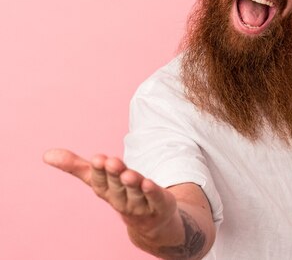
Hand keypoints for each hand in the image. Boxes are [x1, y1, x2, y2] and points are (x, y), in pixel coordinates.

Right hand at [43, 149, 177, 234]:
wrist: (151, 221)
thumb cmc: (121, 194)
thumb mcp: (100, 179)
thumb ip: (76, 166)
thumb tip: (46, 154)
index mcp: (106, 192)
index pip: (101, 183)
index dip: (99, 172)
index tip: (98, 158)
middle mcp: (122, 200)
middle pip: (117, 187)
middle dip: (113, 175)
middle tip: (110, 161)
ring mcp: (141, 205)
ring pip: (135, 194)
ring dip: (132, 184)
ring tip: (128, 173)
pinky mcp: (160, 205)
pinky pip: (155, 199)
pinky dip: (152, 192)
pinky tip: (149, 183)